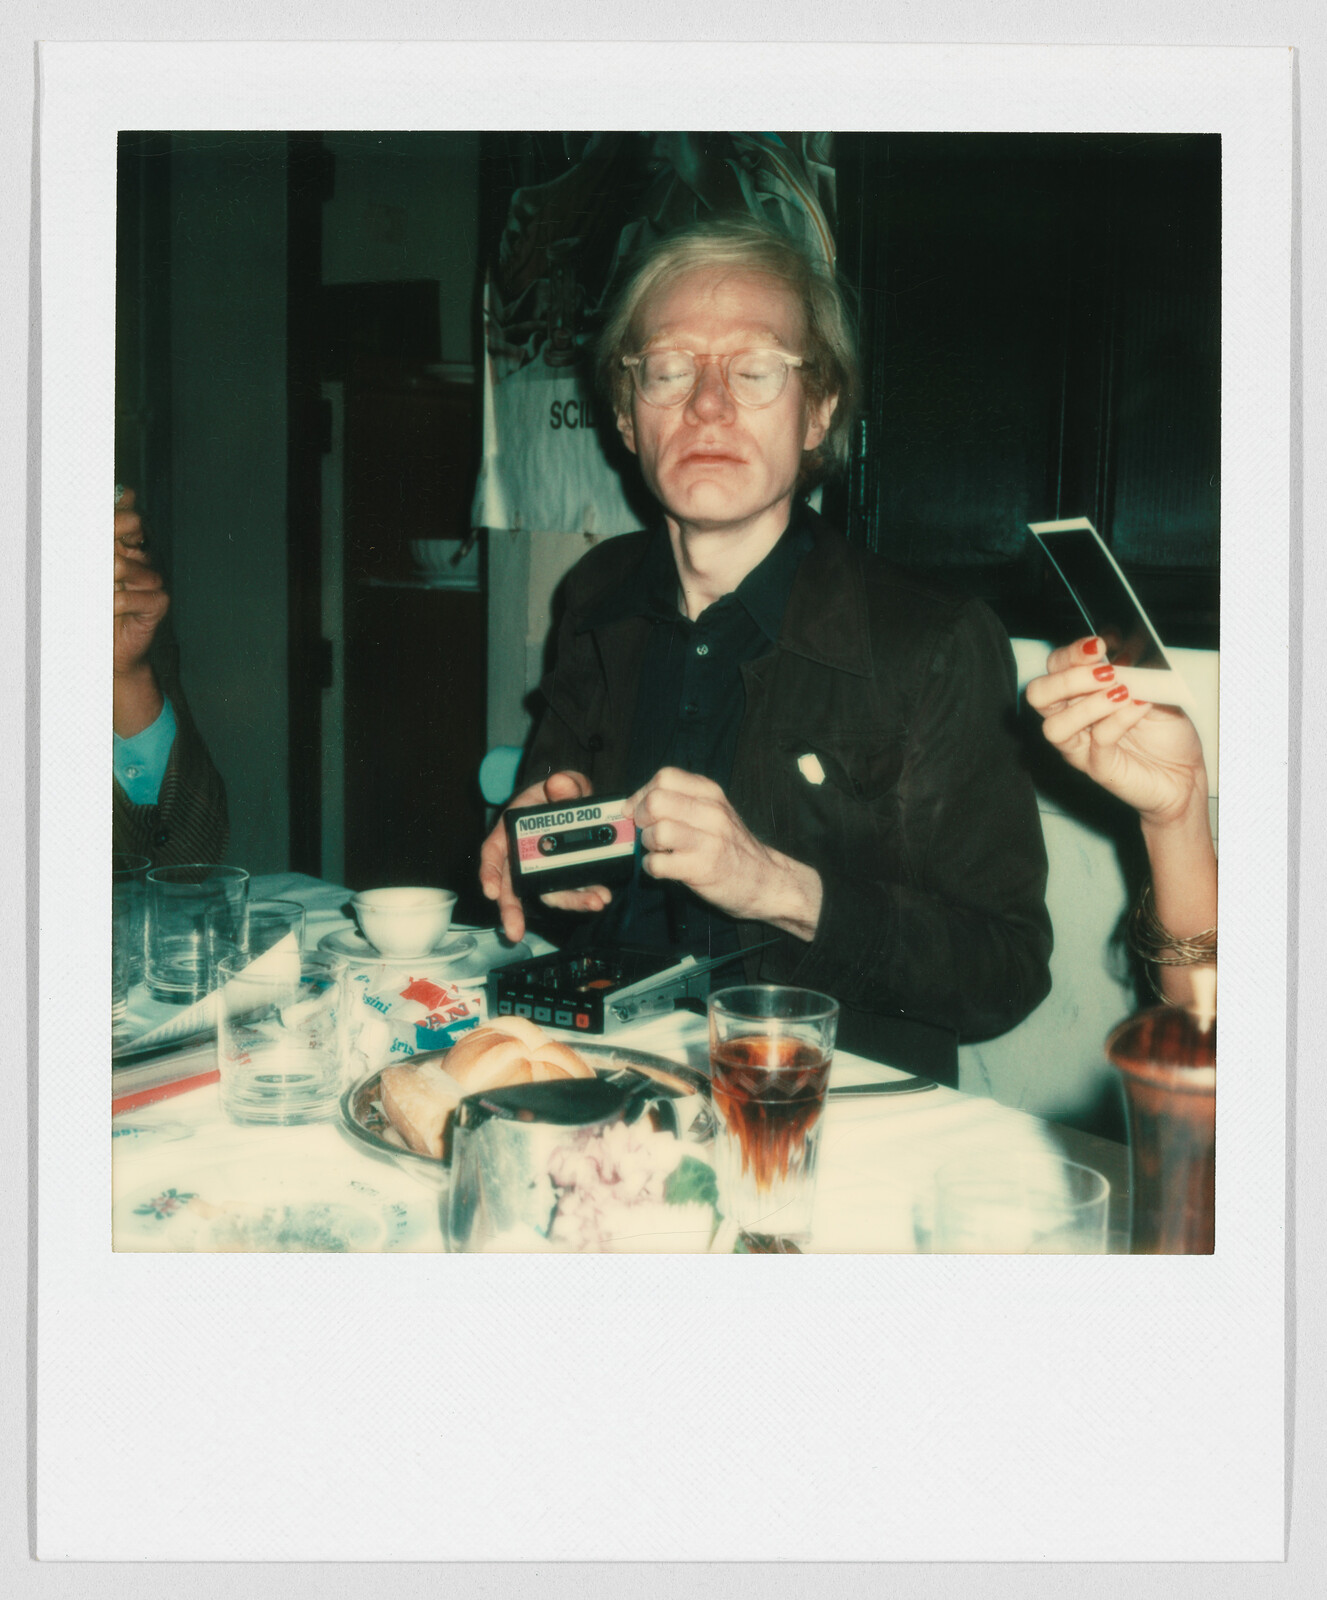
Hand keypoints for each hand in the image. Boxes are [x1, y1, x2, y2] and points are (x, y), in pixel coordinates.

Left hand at [113, 489, 167, 735]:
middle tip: (99, 567)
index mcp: (127, 546)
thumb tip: (117, 499)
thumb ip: (101, 539)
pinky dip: (118, 604)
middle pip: (131, 533)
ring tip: (102, 596)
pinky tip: (111, 611)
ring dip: (108, 583)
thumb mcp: (92, 572)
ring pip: (128, 567)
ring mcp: (153, 580)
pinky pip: (136, 596)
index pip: (130, 517)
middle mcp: (143, 559)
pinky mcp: (159, 603)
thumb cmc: (97, 610)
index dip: (118, 517)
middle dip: (109, 547)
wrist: (110, 649)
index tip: (106, 529)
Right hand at [478, 769, 612, 942]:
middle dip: (512, 911)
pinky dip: (583, 896)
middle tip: (514, 931)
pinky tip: (599, 896)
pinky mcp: (566, 878)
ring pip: (547, 893)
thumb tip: (559, 784)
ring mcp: (544, 870)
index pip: (494, 852)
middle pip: (511, 886)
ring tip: (593, 902)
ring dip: (568, 903)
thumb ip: (564, 784)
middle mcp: (524, 855)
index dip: (489, 872)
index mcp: (513, 829)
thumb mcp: (565, 783)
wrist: (581, 802)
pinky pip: (571, 890)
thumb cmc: (563, 792)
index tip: (491, 891)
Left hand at [624, 767, 821, 939]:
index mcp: (710, 793)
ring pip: (656, 832)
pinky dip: (651, 867)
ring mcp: (708, 840)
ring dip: (647, 845)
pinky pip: (658, 863)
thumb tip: (634, 804)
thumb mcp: (715, 812)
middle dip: (641, 819)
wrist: (764, 880)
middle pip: (655, 801)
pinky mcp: (702, 868)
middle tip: (647, 831)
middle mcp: (711, 812)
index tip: (638, 810)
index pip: (664, 777)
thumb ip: (681, 802)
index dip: (642, 794)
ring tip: (659, 851)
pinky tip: (663, 868)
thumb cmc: (733, 847)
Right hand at [1025, 636, 1207, 826]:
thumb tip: (1122, 644)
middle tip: (1105, 673)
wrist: (1186, 774)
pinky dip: (1119, 719)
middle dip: (1069, 678)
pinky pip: (1097, 741)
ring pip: (1054, 726)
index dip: (1071, 653)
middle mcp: (1073, 719)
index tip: (1098, 644)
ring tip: (1123, 693)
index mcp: (1080, 694)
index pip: (1055, 667)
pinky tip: (1140, 707)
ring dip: (1088, 704)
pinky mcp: (1099, 768)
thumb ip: (1135, 668)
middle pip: (1039, 695)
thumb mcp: (1155, 688)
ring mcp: (1082, 746)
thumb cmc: (1166, 733)